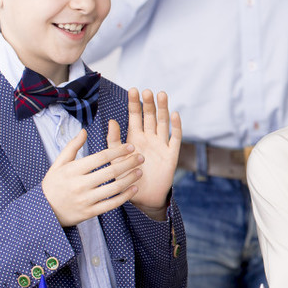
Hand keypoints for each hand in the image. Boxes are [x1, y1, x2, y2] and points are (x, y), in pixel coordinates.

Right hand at [42, 131, 142, 226]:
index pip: (100, 158)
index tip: (130, 146)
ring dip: (130, 179)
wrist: (45, 211)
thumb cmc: (53, 184)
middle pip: (110, 172)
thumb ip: (72, 147)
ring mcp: (85, 200)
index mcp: (73, 170)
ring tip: (140, 171)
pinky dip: (125, 196)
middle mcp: (79, 184)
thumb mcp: (58, 164)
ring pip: (113, 188)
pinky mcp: (90, 212)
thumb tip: (84, 130)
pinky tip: (134, 188)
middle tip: (141, 157)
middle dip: (128, 163)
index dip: (117, 151)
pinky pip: (111, 204)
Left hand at [110, 88, 181, 218]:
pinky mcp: (171, 154)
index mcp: (134, 138)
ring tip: (161, 95)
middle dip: (148, 104)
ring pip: (162, 123)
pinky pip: (175, 138)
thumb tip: (112, 121)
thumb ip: (114, 140)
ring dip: (163, 109)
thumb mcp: (116, 159)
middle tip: (146, 91)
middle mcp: (148, 138)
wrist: (142, 197)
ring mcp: (161, 145)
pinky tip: (175, 114)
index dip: (134, 104)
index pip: (134, 117)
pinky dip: (176, 126)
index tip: (132, 90)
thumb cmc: (126, 179)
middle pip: (149, 117)